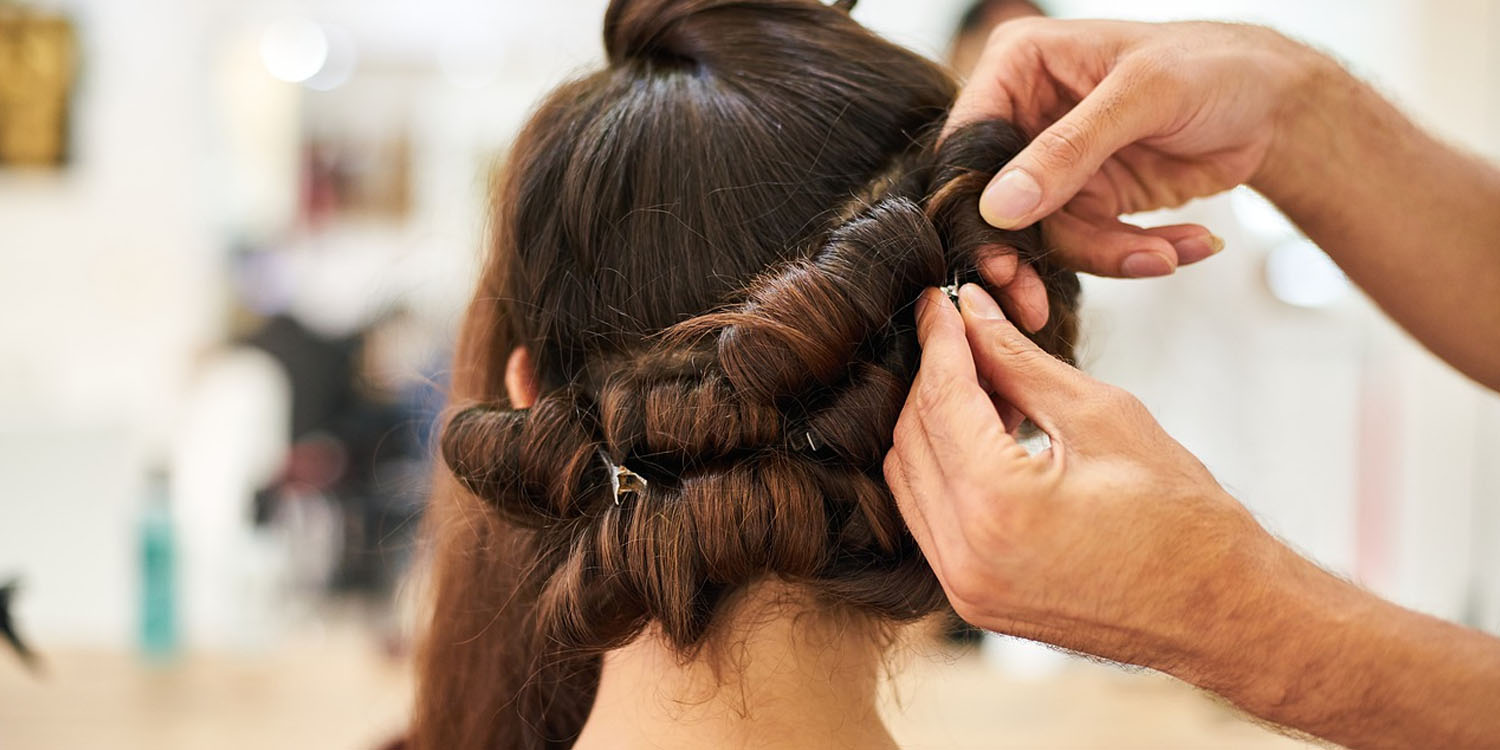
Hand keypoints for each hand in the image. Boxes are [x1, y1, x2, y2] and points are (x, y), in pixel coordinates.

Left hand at [884, 284, 1281, 665]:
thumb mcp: (1101, 415)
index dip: (940, 341)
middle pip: (912, 439)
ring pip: (910, 479)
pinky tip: (986, 439)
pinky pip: (928, 519)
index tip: (941, 301)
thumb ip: (1020, 361)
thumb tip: (971, 312)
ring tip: (987, 388)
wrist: (1222, 612)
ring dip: (934, 425)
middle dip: (934, 379)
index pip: (940, 400)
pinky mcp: (972, 599)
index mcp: (998, 506)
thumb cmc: (1183, 517)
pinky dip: (944, 470)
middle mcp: (965, 556)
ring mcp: (964, 587)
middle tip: (967, 336)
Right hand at [949, 19, 1318, 277]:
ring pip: (1048, 237)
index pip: (969, 145)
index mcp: (1019, 66)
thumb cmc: (1212, 66)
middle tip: (1035, 303)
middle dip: (1029, 255)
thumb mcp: (1142, 95)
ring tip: (1168, 253)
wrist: (1272, 103)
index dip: (974, 206)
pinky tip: (1188, 245)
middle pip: (997, 204)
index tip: (996, 261)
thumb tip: (1000, 206)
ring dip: (1108, 254)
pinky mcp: (1087, 202)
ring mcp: (1054, 165)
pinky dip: (1136, 255)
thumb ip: (1068, 150)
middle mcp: (1025, 116)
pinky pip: (1091, 247)